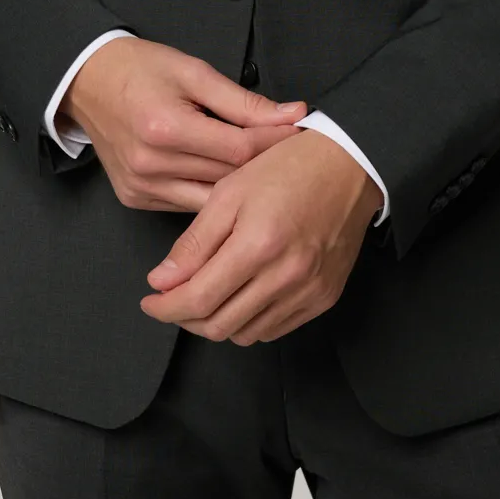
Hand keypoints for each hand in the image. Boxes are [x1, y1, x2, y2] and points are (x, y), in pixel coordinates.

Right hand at [59, 36, 307, 211]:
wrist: (87, 81)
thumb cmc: (139, 69)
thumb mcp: (193, 72)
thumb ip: (243, 101)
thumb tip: (292, 114)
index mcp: (166, 128)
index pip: (239, 149)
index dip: (275, 143)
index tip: (301, 136)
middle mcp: (151, 165)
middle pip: (228, 178)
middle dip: (263, 166)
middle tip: (294, 157)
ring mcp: (141, 187)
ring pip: (211, 202)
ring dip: (239, 188)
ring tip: (267, 175)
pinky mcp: (136, 199)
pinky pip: (187, 205)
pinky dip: (210, 194)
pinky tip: (229, 184)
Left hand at [138, 127, 381, 344]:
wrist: (349, 165)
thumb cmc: (287, 168)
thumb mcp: (230, 192)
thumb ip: (194, 242)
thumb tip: (161, 281)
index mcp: (257, 245)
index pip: (198, 300)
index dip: (166, 308)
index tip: (150, 301)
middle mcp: (285, 277)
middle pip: (219, 325)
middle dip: (186, 318)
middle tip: (172, 299)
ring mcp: (308, 292)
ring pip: (246, 333)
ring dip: (217, 321)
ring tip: (206, 294)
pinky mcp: (324, 298)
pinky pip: (275, 329)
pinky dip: (249, 321)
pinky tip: (241, 296)